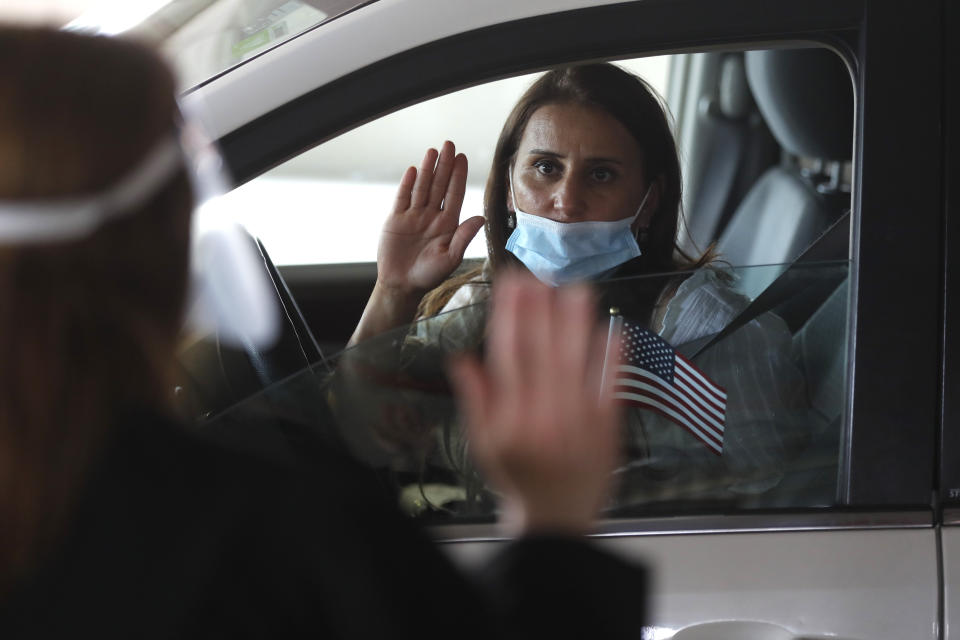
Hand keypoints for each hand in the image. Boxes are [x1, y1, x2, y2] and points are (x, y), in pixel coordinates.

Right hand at [376, 140, 484, 297]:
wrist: (402, 285)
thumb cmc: (429, 275)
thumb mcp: (450, 258)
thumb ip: (464, 237)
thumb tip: (481, 218)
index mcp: (447, 224)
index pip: (454, 194)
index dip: (459, 176)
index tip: (463, 158)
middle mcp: (432, 216)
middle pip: (439, 185)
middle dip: (445, 165)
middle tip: (450, 144)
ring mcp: (414, 216)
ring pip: (422, 188)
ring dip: (427, 169)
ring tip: (433, 151)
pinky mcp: (396, 219)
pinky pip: (402, 198)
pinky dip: (407, 184)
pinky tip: (412, 170)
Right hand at [448, 273, 622, 535]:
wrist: (558, 518)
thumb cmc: (517, 478)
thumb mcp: (483, 445)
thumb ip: (475, 401)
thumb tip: (462, 358)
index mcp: (512, 416)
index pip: (510, 353)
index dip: (511, 314)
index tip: (512, 283)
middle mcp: (545, 412)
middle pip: (544, 349)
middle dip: (541, 307)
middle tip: (540, 272)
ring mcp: (579, 417)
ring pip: (577, 359)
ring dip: (578, 322)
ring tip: (577, 287)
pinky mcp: (607, 425)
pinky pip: (610, 385)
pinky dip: (612, 357)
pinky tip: (612, 329)